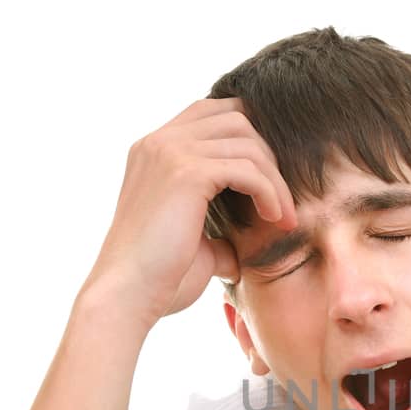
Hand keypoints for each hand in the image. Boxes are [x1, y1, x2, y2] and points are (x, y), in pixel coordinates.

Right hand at [81, 97, 296, 330]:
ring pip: (246, 142)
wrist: (126, 297)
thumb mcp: (192, 244)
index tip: (269, 181)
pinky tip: (276, 219)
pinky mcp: (185, 173)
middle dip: (268, 156)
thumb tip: (237, 250)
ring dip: (275, 179)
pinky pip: (248, 169)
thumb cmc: (156, 280)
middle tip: (282, 201)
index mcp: (154, 150)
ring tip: (284, 217)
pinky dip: (270, 192)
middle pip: (235, 116)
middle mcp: (158, 142)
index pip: (212, 112)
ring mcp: (169, 152)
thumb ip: (215, 233)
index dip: (249, 138)